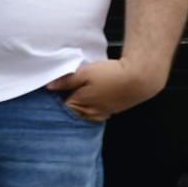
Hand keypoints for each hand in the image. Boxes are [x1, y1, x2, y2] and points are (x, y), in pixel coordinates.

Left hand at [46, 59, 164, 120]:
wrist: (138, 79)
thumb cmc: (111, 75)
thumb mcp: (85, 73)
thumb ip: (66, 81)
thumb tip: (49, 87)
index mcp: (80, 105)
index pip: (61, 107)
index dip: (56, 97)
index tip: (54, 89)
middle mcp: (90, 113)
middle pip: (72, 112)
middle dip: (67, 102)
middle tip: (65, 89)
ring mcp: (102, 113)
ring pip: (84, 112)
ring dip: (80, 104)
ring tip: (80, 91)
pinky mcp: (112, 110)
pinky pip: (96, 111)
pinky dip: (92, 105)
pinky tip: (94, 95)